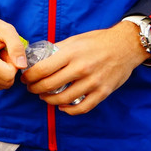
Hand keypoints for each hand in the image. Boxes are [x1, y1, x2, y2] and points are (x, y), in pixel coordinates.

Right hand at [0, 7, 26, 89]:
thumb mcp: (7, 30)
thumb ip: (17, 47)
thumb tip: (22, 66)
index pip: (8, 75)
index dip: (14, 64)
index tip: (8, 52)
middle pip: (5, 82)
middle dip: (10, 70)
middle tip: (4, 54)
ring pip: (1, 85)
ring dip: (4, 73)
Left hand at [21, 21, 149, 114]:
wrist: (125, 46)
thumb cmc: (97, 41)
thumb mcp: (74, 40)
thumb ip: (57, 50)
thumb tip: (38, 59)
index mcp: (71, 54)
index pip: (42, 69)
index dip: (29, 77)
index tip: (24, 78)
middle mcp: (81, 69)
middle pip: (50, 85)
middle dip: (35, 89)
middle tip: (31, 88)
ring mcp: (93, 82)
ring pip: (64, 99)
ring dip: (49, 100)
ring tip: (44, 96)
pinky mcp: (103, 92)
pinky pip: (83, 108)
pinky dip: (69, 110)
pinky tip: (62, 107)